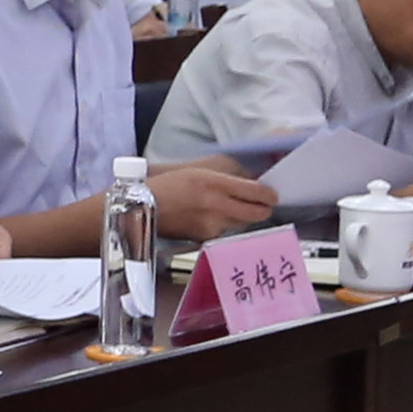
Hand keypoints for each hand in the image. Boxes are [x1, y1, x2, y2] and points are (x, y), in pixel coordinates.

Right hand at [145, 161, 273, 240]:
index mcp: (215, 183)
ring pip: (242, 223)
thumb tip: (252, 187)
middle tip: (262, 205)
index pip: (257, 192)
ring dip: (242, 218)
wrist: (141, 207)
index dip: (269, 195)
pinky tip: (209, 219)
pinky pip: (225, 233)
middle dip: (263, 209)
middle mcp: (216, 204)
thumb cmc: (167, 187)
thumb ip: (226, 180)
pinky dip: (223, 227)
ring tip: (227, 209)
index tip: (271, 195)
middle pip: (258, 213)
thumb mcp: (199, 172)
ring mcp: (212, 224)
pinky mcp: (205, 238)